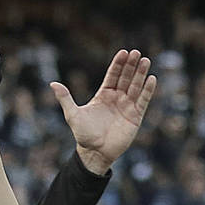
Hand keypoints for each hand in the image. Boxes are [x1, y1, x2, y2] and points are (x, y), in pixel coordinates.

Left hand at [52, 49, 156, 175]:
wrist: (95, 152)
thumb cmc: (83, 134)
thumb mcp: (72, 115)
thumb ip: (65, 98)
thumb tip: (52, 83)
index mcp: (103, 95)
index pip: (113, 75)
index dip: (118, 64)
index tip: (124, 52)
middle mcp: (117, 98)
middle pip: (126, 78)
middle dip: (131, 66)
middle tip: (137, 53)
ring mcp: (127, 107)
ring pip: (136, 87)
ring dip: (141, 74)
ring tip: (146, 61)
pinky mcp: (135, 117)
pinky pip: (143, 101)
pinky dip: (148, 90)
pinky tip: (151, 79)